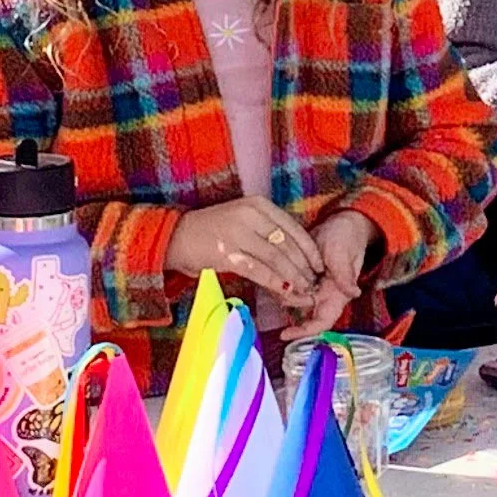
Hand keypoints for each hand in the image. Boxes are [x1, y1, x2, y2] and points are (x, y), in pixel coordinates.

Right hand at [166, 196, 324, 308]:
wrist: (177, 236)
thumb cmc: (213, 230)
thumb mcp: (243, 220)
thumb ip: (266, 231)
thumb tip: (294, 255)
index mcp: (258, 204)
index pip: (293, 227)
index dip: (309, 249)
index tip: (319, 265)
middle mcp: (251, 215)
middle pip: (287, 244)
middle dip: (303, 267)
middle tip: (313, 284)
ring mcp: (239, 233)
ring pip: (276, 258)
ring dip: (293, 277)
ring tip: (303, 291)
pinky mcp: (227, 253)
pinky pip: (258, 270)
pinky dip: (274, 282)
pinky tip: (284, 292)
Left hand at [283, 210, 378, 339]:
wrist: (342, 222)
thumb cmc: (346, 238)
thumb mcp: (344, 253)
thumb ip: (345, 273)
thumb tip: (353, 292)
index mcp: (335, 295)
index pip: (321, 321)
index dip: (305, 331)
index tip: (285, 334)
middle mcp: (321, 294)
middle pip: (301, 313)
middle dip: (288, 303)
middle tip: (278, 288)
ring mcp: (310, 285)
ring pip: (291, 298)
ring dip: (282, 291)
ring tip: (272, 277)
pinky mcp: (300, 273)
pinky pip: (287, 284)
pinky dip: (279, 281)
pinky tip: (271, 271)